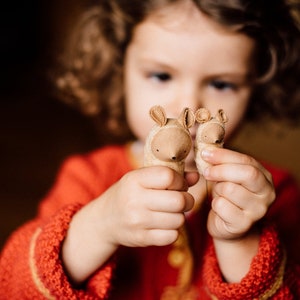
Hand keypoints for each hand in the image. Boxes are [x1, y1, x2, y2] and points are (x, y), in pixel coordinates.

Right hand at [63, 166, 196, 283]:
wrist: (104, 220)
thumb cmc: (128, 194)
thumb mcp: (142, 179)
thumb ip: (169, 175)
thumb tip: (196, 176)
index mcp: (134, 180)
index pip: (169, 176)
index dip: (180, 181)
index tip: (178, 184)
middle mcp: (134, 200)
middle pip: (178, 200)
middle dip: (186, 200)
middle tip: (181, 200)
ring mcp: (137, 221)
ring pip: (178, 219)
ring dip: (179, 216)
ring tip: (170, 212)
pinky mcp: (141, 239)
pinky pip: (172, 236)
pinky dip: (172, 230)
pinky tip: (163, 224)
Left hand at [201, 147, 274, 240]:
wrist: (228, 226)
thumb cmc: (227, 196)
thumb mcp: (228, 177)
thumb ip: (223, 164)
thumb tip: (207, 151)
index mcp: (265, 177)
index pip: (247, 161)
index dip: (224, 156)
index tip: (206, 154)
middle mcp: (267, 194)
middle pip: (246, 174)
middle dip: (221, 170)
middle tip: (206, 172)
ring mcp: (258, 211)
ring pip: (230, 189)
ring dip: (217, 189)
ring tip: (219, 194)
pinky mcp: (244, 224)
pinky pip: (222, 206)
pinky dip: (215, 204)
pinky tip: (219, 207)